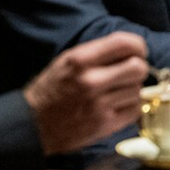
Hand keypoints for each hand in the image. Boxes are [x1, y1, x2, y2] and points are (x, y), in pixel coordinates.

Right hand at [23, 31, 148, 155]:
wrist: (31, 124)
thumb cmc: (52, 89)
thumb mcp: (68, 61)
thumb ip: (99, 52)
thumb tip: (133, 49)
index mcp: (80, 60)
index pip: (125, 43)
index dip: (138, 46)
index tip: (138, 51)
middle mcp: (91, 81)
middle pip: (138, 68)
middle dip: (137, 69)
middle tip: (128, 74)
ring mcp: (98, 105)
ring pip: (137, 90)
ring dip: (131, 90)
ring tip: (114, 93)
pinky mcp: (104, 125)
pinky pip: (134, 110)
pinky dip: (130, 108)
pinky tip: (115, 106)